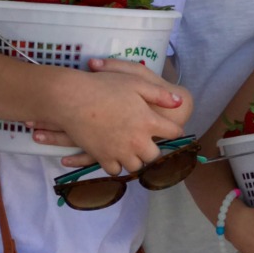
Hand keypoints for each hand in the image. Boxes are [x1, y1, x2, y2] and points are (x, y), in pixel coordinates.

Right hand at [33, 58, 191, 170]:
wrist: (74, 98)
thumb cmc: (106, 86)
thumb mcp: (136, 82)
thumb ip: (160, 94)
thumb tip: (179, 103)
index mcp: (149, 121)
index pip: (173, 133)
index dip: (174, 130)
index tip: (172, 130)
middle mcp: (138, 141)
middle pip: (154, 156)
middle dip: (153, 149)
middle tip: (148, 142)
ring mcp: (120, 152)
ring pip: (136, 166)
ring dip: (136, 159)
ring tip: (132, 150)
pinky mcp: (103, 158)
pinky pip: (116, 170)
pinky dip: (117, 165)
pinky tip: (116, 156)